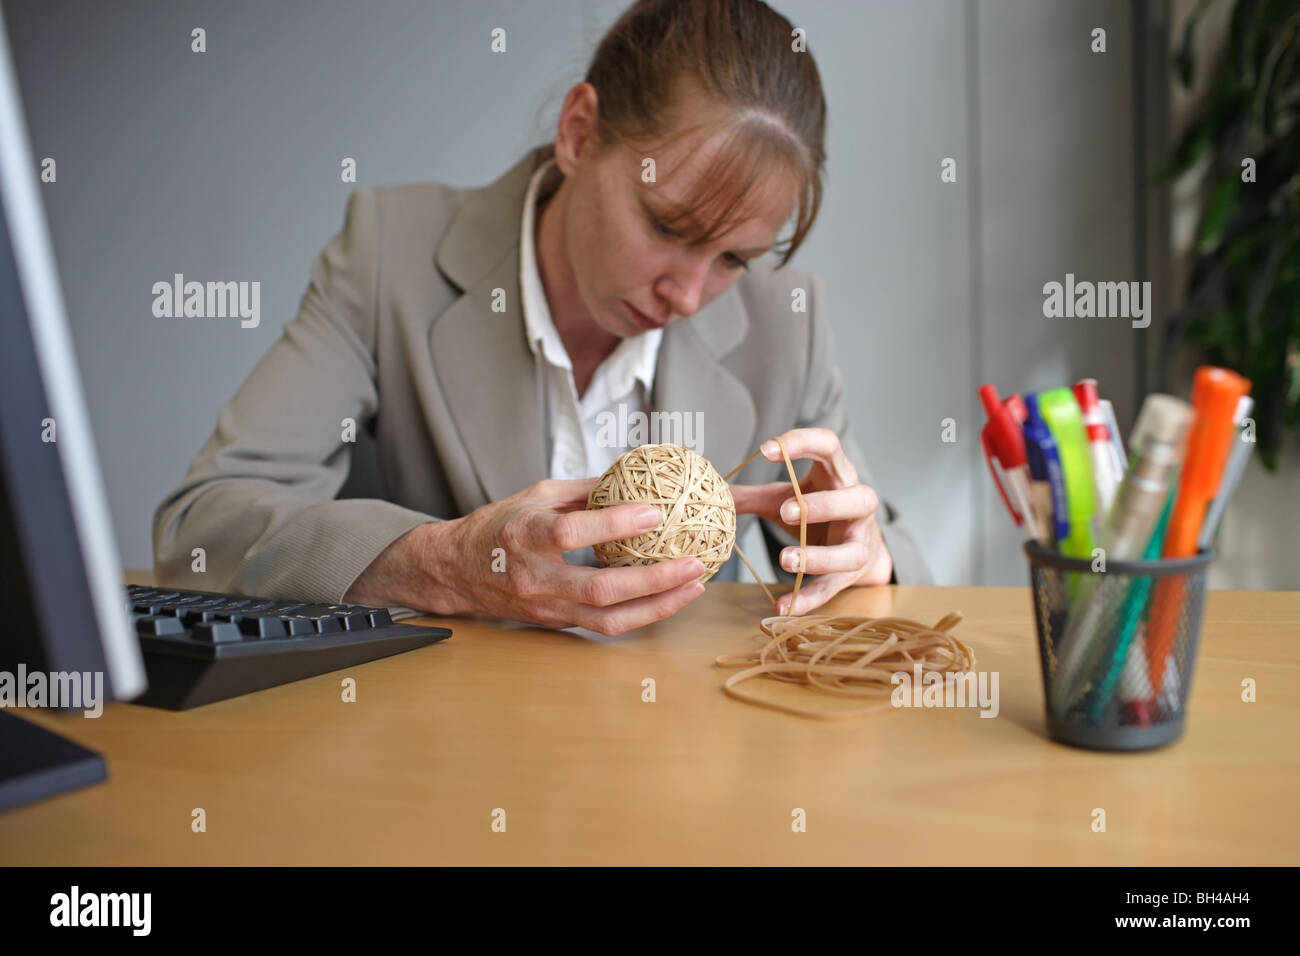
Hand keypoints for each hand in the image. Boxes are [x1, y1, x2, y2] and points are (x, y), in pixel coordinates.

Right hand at [427, 478, 707, 635]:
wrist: (457, 571)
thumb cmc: (498, 526)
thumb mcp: (537, 495)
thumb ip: (586, 491)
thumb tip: (635, 479)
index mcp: (525, 535)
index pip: (571, 532)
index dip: (614, 524)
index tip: (654, 511)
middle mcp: (535, 577)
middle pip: (600, 589)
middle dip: (653, 580)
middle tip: (693, 563)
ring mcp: (546, 606)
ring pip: (608, 619)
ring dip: (658, 605)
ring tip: (694, 585)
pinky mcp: (557, 623)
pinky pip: (605, 625)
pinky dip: (642, 614)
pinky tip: (669, 598)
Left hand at [728, 427, 892, 614]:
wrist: (860, 547)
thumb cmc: (818, 512)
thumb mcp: (785, 498)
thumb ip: (754, 496)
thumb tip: (715, 492)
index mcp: (837, 476)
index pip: (829, 446)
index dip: (801, 443)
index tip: (766, 450)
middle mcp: (857, 505)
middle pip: (856, 498)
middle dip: (821, 505)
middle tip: (785, 512)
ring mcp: (859, 542)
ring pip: (850, 551)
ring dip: (818, 557)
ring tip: (786, 561)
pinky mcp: (853, 574)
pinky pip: (832, 588)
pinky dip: (808, 598)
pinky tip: (783, 606)